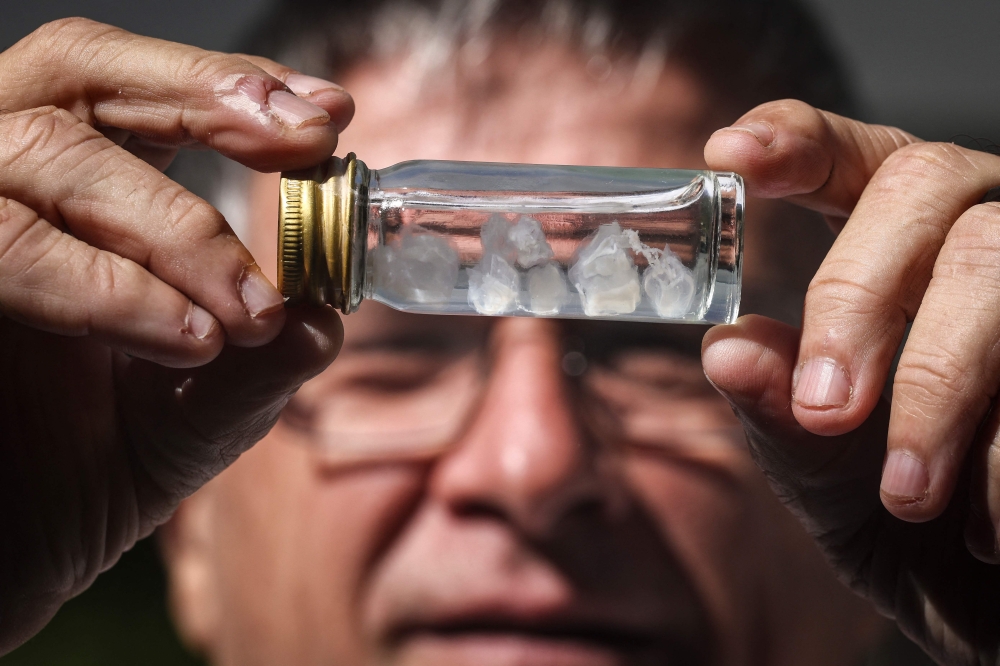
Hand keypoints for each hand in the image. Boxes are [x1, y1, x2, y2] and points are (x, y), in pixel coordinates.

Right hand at [0, 19, 350, 651]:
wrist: (21, 545)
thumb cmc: (104, 461)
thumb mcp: (208, 410)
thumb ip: (265, 361)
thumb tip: (325, 319)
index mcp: (85, 199)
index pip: (140, 92)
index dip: (227, 83)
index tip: (326, 113)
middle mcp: (13, 190)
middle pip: (76, 74)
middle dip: (200, 102)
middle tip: (301, 142)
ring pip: (39, 152)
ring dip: (169, 225)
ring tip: (247, 313)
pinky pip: (2, 244)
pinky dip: (103, 285)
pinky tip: (186, 337)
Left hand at [703, 100, 999, 663]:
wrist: (994, 599)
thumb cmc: (906, 523)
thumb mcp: (824, 473)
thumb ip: (778, 413)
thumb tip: (726, 349)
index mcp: (900, 245)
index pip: (849, 155)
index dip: (796, 138)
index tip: (729, 156)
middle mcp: (981, 232)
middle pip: (927, 182)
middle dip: (861, 293)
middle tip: (828, 408)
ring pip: (996, 265)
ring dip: (943, 384)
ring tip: (906, 497)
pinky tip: (991, 528)